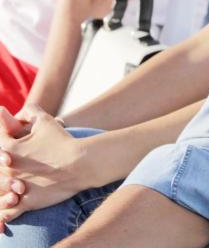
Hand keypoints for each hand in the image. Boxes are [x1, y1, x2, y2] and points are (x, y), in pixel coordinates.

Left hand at [0, 105, 87, 230]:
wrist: (81, 163)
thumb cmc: (63, 141)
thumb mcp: (46, 121)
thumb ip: (30, 112)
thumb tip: (19, 112)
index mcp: (8, 150)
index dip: (0, 140)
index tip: (5, 143)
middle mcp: (8, 170)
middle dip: (1, 167)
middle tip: (6, 164)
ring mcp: (15, 188)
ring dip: (1, 192)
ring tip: (11, 188)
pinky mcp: (25, 203)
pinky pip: (7, 213)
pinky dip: (3, 215)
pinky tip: (4, 214)